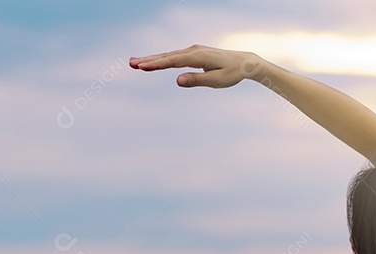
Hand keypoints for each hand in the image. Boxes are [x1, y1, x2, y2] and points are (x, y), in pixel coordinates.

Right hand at [129, 44, 260, 87]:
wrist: (244, 63)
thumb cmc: (232, 74)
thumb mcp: (215, 81)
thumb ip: (196, 80)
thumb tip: (177, 80)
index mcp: (197, 57)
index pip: (172, 61)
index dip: (155, 64)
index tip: (141, 67)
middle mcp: (193, 51)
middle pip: (166, 56)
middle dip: (148, 60)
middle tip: (130, 64)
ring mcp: (193, 50)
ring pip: (169, 55)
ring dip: (152, 59)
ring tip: (135, 63)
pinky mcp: (194, 53)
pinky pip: (175, 56)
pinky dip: (162, 59)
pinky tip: (153, 62)